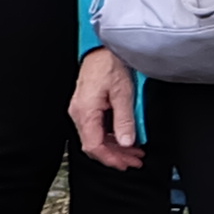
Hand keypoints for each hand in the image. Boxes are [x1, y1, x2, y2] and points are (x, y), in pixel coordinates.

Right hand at [71, 49, 142, 169]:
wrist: (102, 48)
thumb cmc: (109, 65)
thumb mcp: (123, 93)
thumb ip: (124, 120)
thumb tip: (127, 142)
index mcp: (85, 112)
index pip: (93, 146)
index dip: (110, 159)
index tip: (125, 164)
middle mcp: (79, 113)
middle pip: (94, 145)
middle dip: (115, 156)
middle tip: (134, 161)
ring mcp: (82, 110)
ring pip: (96, 138)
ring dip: (115, 147)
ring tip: (134, 152)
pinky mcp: (87, 106)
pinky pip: (97, 128)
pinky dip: (111, 136)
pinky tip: (125, 138)